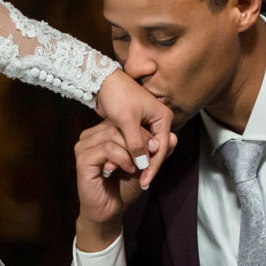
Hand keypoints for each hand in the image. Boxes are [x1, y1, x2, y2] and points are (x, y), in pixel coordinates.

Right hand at [73, 121, 146, 242]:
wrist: (109, 211)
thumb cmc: (123, 188)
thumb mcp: (144, 166)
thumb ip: (156, 152)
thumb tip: (174, 137)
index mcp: (101, 134)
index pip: (123, 121)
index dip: (143, 132)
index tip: (156, 148)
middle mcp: (89, 137)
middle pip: (118, 125)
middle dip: (140, 141)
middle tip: (150, 158)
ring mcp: (84, 147)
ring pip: (113, 134)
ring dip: (132, 150)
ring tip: (139, 166)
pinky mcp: (83, 160)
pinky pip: (107, 149)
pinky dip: (123, 158)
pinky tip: (129, 169)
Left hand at [94, 69, 176, 191]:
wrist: (103, 81)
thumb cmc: (118, 96)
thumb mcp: (127, 121)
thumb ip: (136, 143)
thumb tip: (144, 164)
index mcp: (163, 117)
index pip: (161, 148)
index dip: (153, 166)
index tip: (145, 182)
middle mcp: (158, 121)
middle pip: (155, 150)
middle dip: (146, 166)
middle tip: (140, 184)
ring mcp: (147, 123)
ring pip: (145, 148)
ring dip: (137, 161)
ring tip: (128, 175)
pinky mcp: (135, 125)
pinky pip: (136, 144)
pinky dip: (130, 153)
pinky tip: (123, 165)